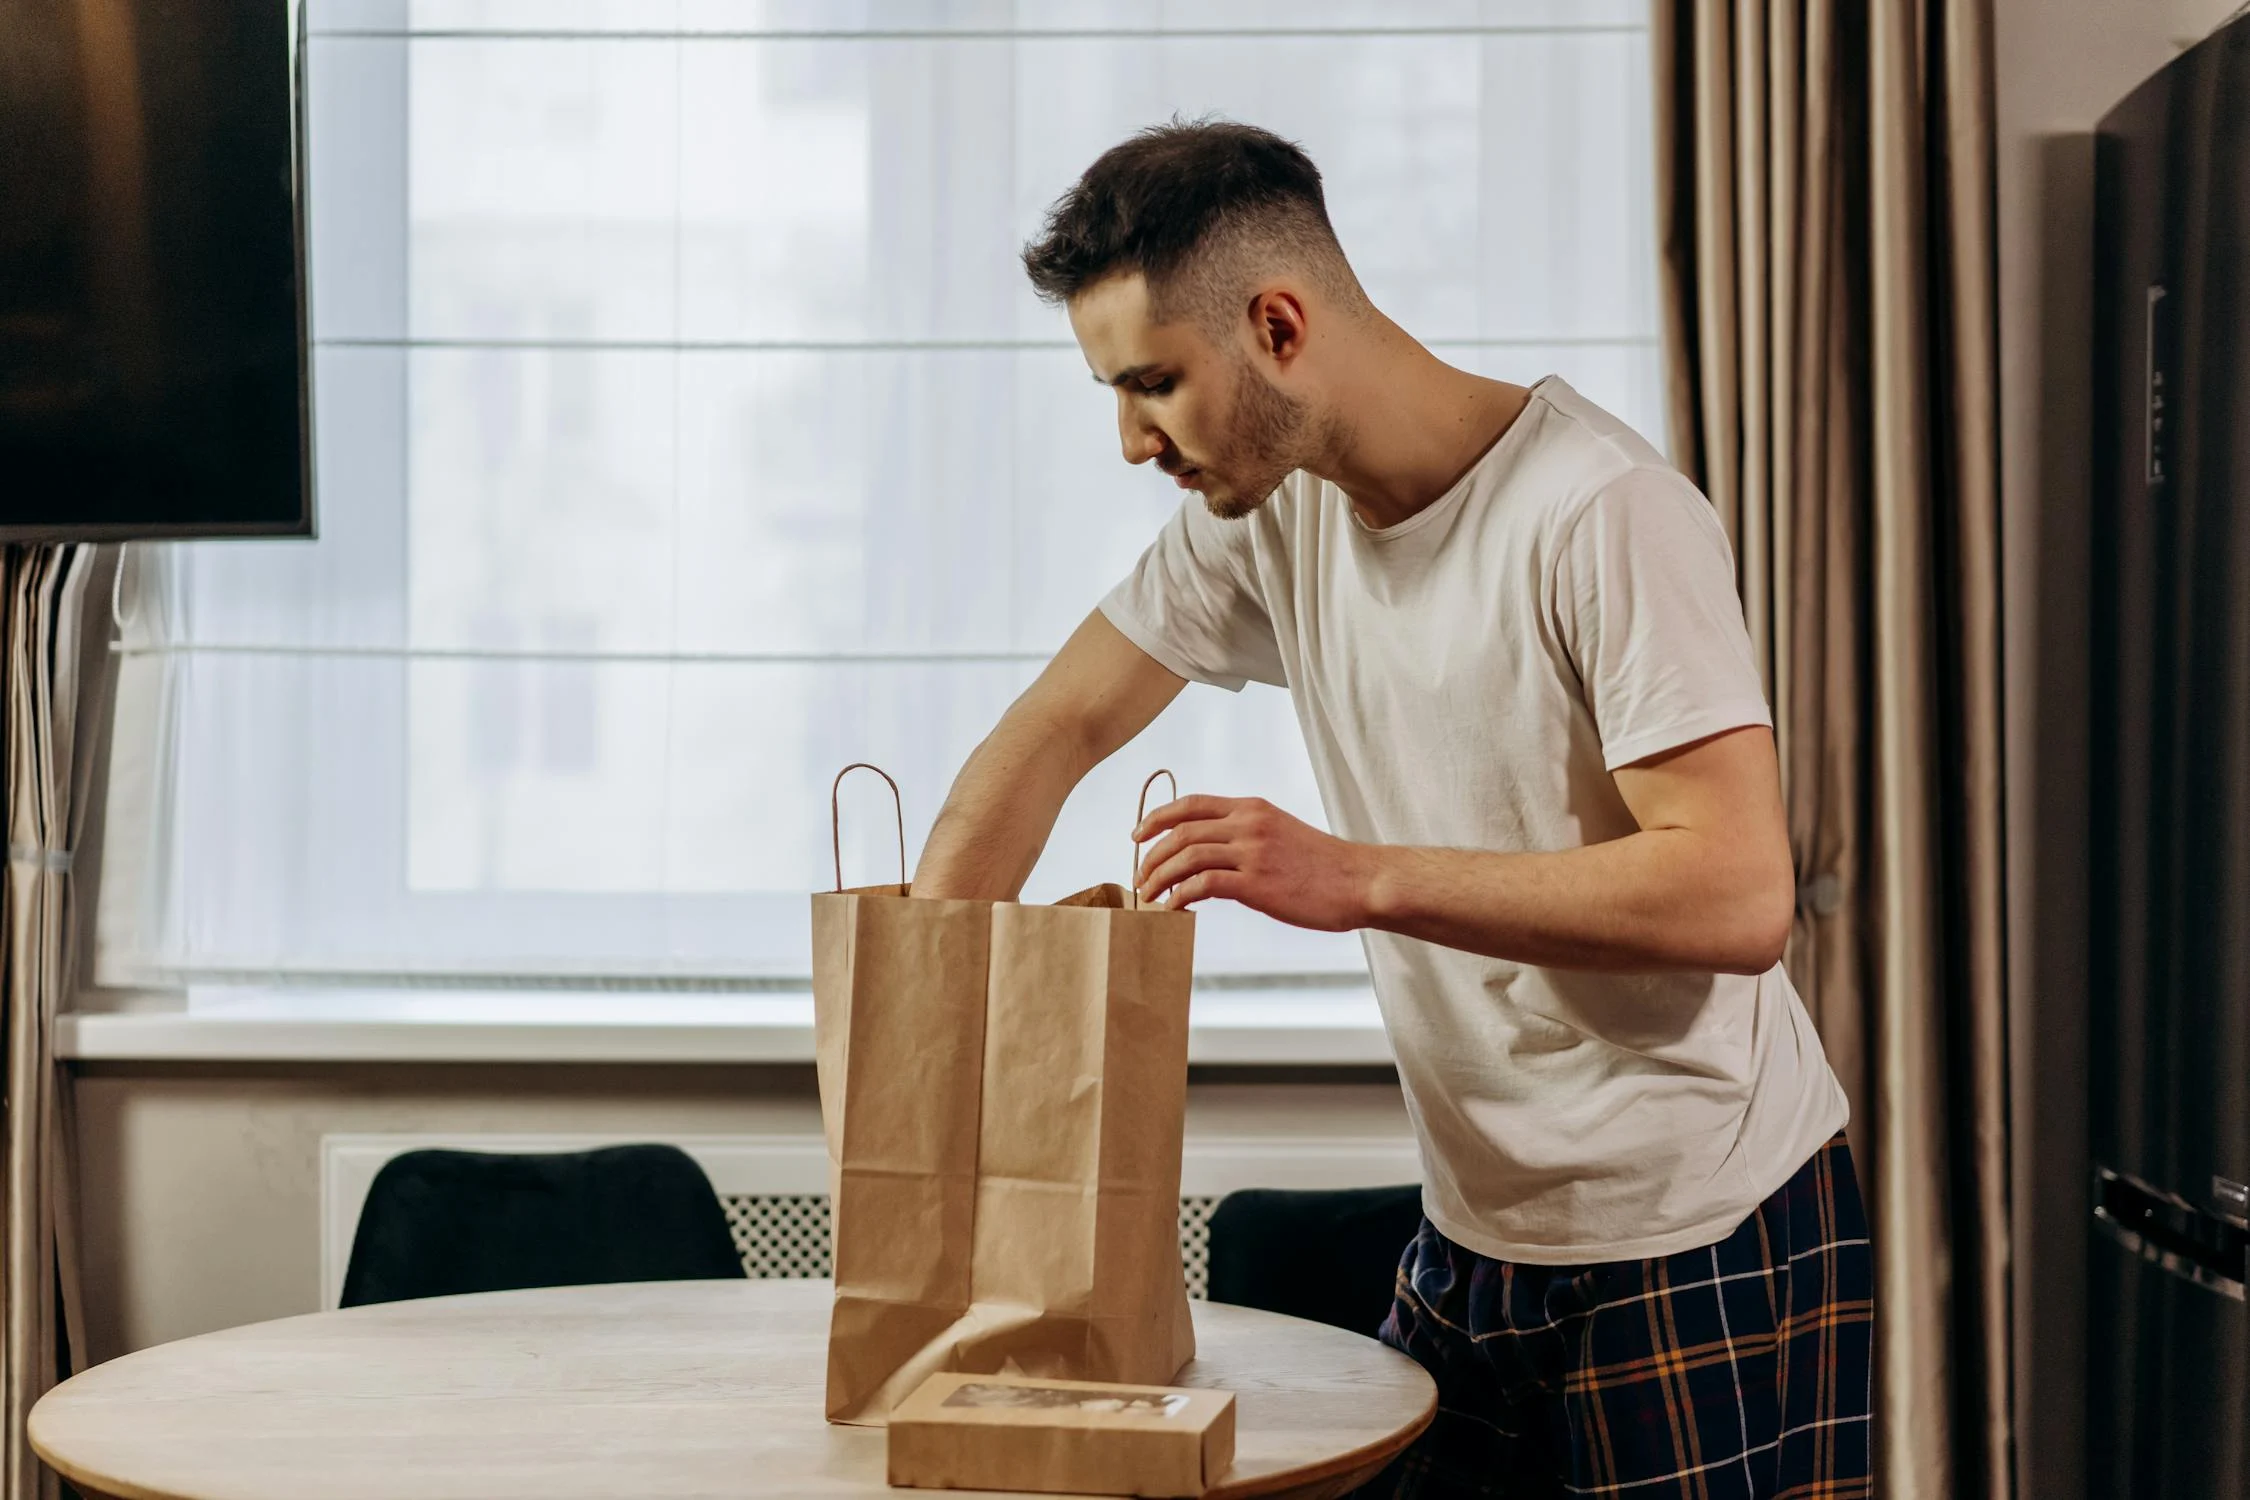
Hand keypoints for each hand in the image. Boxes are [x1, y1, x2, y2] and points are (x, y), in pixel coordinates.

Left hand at [1132, 795, 1375, 930]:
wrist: (1359, 881)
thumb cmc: (1324, 866)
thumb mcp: (1281, 834)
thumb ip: (1247, 837)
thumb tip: (1215, 857)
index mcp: (1253, 808)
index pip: (1192, 804)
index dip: (1158, 818)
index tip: (1138, 835)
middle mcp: (1249, 824)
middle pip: (1181, 831)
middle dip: (1151, 854)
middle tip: (1139, 876)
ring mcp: (1253, 852)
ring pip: (1187, 856)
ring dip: (1160, 878)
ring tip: (1149, 896)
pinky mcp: (1257, 883)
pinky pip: (1203, 885)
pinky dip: (1180, 897)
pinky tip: (1174, 909)